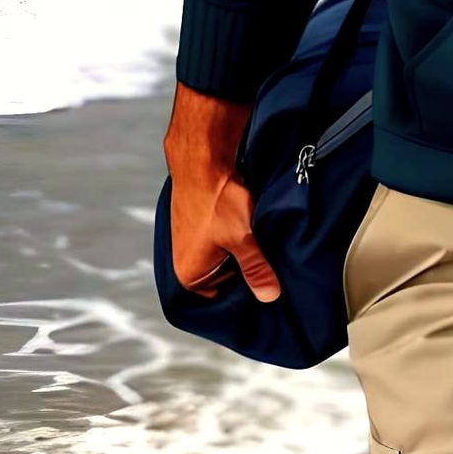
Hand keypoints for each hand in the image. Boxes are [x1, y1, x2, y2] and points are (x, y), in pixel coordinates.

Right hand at [163, 82, 281, 303]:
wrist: (202, 156)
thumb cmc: (217, 199)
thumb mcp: (242, 238)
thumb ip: (256, 269)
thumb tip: (270, 297)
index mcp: (189, 275)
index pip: (224, 296)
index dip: (247, 286)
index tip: (267, 275)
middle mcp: (183, 260)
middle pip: (223, 274)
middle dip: (244, 264)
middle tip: (266, 253)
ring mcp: (187, 238)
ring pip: (223, 251)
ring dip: (240, 244)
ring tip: (256, 234)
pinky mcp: (195, 219)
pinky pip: (218, 233)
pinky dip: (233, 229)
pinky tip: (247, 220)